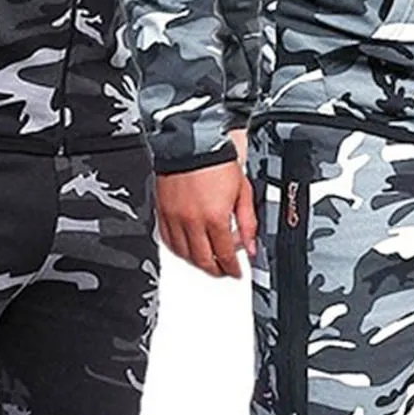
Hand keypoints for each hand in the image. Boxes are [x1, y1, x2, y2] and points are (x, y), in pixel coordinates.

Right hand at [157, 161, 257, 278]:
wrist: (192, 143)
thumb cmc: (217, 162)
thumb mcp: (243, 191)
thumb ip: (248, 222)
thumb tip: (251, 246)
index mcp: (215, 218)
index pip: (225, 254)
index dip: (233, 268)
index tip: (236, 272)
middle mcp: (192, 222)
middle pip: (203, 260)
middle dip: (215, 270)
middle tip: (223, 270)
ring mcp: (174, 218)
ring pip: (183, 254)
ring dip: (196, 262)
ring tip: (207, 260)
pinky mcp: (162, 212)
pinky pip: (167, 240)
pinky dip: (178, 249)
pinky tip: (186, 248)